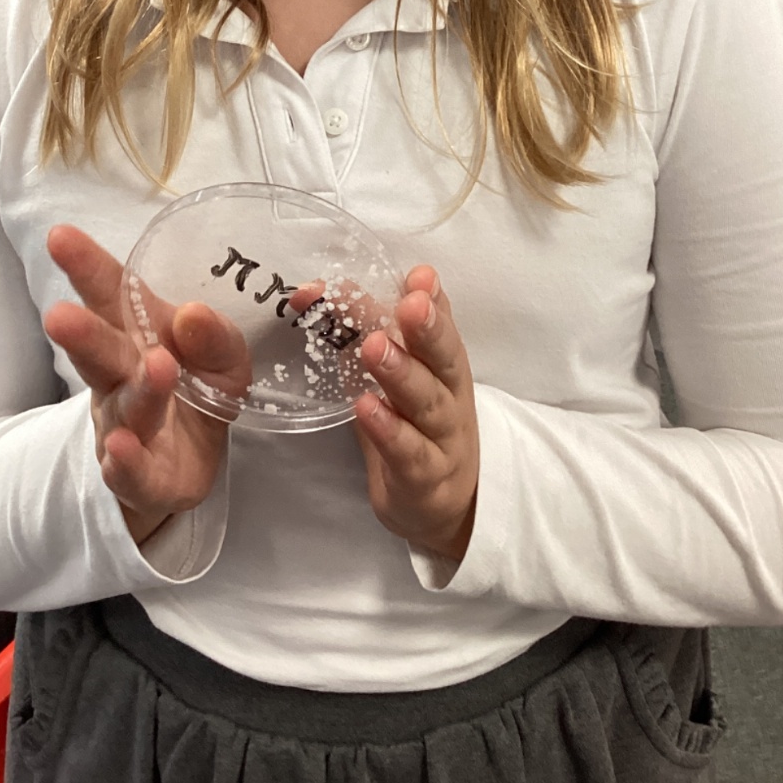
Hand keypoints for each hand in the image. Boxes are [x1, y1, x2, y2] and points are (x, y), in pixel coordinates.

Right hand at [43, 225, 250, 545]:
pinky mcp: (142, 477)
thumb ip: (214, 335)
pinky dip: (126, 461)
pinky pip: (130, 471)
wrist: (186, 468)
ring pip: (126, 407)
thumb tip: (192, 315)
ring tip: (155, 366)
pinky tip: (123, 447)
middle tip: (59, 315)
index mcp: (139, 336)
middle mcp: (120, 378)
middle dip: (84, 334)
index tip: (60, 237)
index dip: (88, 268)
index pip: (113, 295)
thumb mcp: (224, 357)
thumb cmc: (198, 392)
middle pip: (103, 351)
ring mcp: (125, 427)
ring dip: (138, 388)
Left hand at [354, 267, 478, 562]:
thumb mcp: (398, 379)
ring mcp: (442, 440)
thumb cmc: (416, 430)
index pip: (439, 327)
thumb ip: (370, 334)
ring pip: (427, 404)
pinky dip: (389, 431)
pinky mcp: (424, 479)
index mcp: (444, 367)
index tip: (419, 275)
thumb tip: (332, 287)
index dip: (430, 300)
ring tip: (373, 348)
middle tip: (412, 303)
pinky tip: (366, 409)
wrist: (445, 508)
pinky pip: (408, 453)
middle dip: (428, 329)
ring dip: (402, 374)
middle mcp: (450, 397)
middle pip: (445, 359)